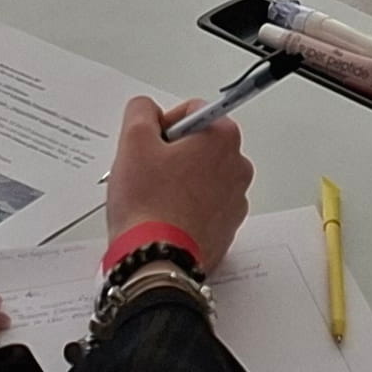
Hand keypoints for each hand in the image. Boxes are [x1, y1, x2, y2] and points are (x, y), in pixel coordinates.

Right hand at [104, 95, 251, 270]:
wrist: (156, 261)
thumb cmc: (149, 205)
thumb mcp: (133, 141)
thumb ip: (140, 111)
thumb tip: (147, 109)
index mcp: (222, 138)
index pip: (191, 112)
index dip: (162, 125)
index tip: (148, 146)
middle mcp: (238, 166)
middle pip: (198, 144)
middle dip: (171, 154)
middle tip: (147, 173)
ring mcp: (235, 200)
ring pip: (201, 176)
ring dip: (179, 180)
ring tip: (155, 198)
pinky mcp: (227, 228)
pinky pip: (205, 205)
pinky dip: (187, 207)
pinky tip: (165, 217)